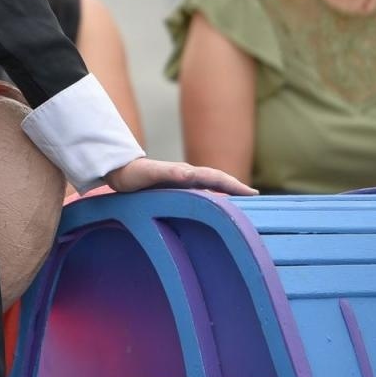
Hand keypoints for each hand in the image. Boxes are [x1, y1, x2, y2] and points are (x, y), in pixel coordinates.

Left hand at [104, 157, 257, 195]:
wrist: (120, 170)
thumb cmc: (134, 174)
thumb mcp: (151, 173)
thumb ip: (169, 172)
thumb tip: (190, 173)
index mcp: (186, 173)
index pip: (215, 178)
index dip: (233, 185)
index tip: (251, 193)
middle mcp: (187, 176)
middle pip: (217, 180)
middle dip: (236, 187)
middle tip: (255, 198)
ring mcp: (183, 182)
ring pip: (210, 186)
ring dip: (227, 191)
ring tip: (243, 202)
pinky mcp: (176, 188)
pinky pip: (200, 192)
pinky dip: (213, 196)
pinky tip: (216, 207)